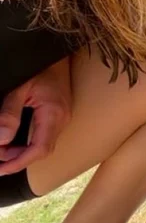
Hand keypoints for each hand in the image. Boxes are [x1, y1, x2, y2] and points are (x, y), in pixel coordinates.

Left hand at [0, 57, 72, 175]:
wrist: (57, 54)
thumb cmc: (39, 67)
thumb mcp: (19, 88)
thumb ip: (9, 114)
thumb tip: (1, 140)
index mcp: (53, 113)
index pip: (40, 149)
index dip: (19, 162)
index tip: (0, 168)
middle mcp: (62, 119)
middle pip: (42, 151)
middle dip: (17, 160)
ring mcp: (62, 118)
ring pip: (43, 145)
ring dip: (21, 153)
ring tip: (0, 153)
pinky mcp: (58, 116)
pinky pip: (44, 137)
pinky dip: (27, 145)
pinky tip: (13, 144)